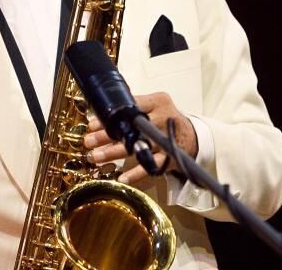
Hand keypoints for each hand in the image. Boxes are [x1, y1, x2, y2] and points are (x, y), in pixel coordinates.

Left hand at [82, 92, 198, 184]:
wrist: (192, 136)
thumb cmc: (166, 119)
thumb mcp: (154, 106)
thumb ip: (133, 108)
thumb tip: (100, 115)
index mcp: (157, 102)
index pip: (129, 106)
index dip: (110, 116)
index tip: (92, 124)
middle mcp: (162, 119)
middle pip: (130, 127)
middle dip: (107, 135)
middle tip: (88, 141)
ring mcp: (166, 138)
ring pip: (137, 146)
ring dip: (114, 152)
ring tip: (96, 156)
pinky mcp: (170, 157)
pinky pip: (152, 167)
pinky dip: (137, 174)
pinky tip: (122, 178)